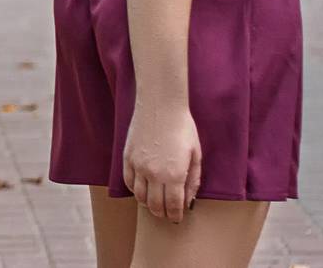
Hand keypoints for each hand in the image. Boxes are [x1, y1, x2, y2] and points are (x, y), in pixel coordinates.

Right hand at [123, 101, 202, 222]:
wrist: (160, 105)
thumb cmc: (182, 128)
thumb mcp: (195, 155)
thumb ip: (193, 180)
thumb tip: (188, 199)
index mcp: (175, 175)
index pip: (173, 206)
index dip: (175, 215)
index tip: (176, 218)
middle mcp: (154, 174)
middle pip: (154, 205)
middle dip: (161, 213)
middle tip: (165, 213)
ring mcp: (138, 165)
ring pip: (139, 196)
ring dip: (147, 203)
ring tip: (153, 203)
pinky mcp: (127, 157)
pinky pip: (128, 181)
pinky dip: (134, 189)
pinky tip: (141, 189)